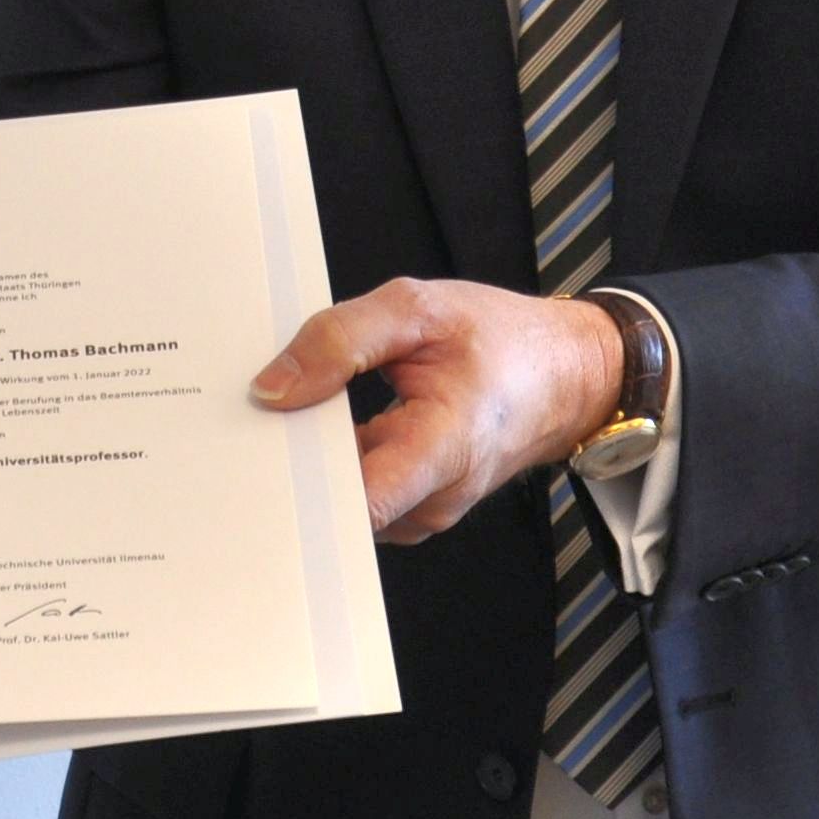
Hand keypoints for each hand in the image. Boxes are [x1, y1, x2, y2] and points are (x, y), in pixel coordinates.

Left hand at [249, 277, 623, 540]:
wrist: (565, 374)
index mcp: (444, 448)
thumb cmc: (504, 340)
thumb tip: (274, 387)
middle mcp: (435, 497)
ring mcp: (425, 508)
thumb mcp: (418, 310)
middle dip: (292, 463)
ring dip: (312, 460)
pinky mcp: (416, 505)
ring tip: (291, 409)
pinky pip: (360, 492)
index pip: (362, 502)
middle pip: (338, 503)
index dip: (303, 485)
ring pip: (344, 500)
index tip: (256, 454)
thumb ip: (341, 340)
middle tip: (253, 415)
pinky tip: (320, 423)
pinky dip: (334, 461)